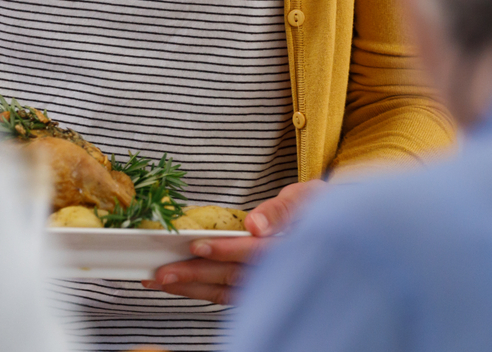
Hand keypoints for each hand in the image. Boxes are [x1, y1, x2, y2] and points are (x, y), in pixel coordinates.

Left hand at [142, 180, 326, 304]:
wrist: (333, 226)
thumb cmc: (316, 207)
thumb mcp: (306, 198)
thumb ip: (281, 211)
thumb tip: (255, 224)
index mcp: (292, 248)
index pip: (256, 253)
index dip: (227, 251)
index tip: (198, 246)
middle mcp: (278, 272)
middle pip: (233, 277)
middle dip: (196, 275)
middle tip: (161, 272)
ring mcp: (266, 284)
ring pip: (225, 289)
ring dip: (190, 286)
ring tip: (158, 280)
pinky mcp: (256, 289)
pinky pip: (225, 294)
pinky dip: (200, 290)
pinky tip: (178, 285)